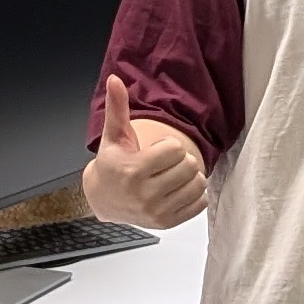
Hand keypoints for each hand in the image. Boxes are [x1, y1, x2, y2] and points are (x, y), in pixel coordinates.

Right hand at [85, 74, 208, 227]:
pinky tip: (180, 188)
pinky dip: (196, 194)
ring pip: (197, 185)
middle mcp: (144, 195)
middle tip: (168, 162)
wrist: (104, 198)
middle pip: (188, 166)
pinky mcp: (167, 223)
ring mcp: (156, 212)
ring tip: (175, 174)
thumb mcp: (114, 135)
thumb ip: (117, 107)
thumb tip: (114, 80)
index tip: (157, 150)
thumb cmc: (113, 164)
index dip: (168, 145)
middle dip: (182, 159)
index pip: (175, 149)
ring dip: (191, 176)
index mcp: (133, 171)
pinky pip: (199, 204)